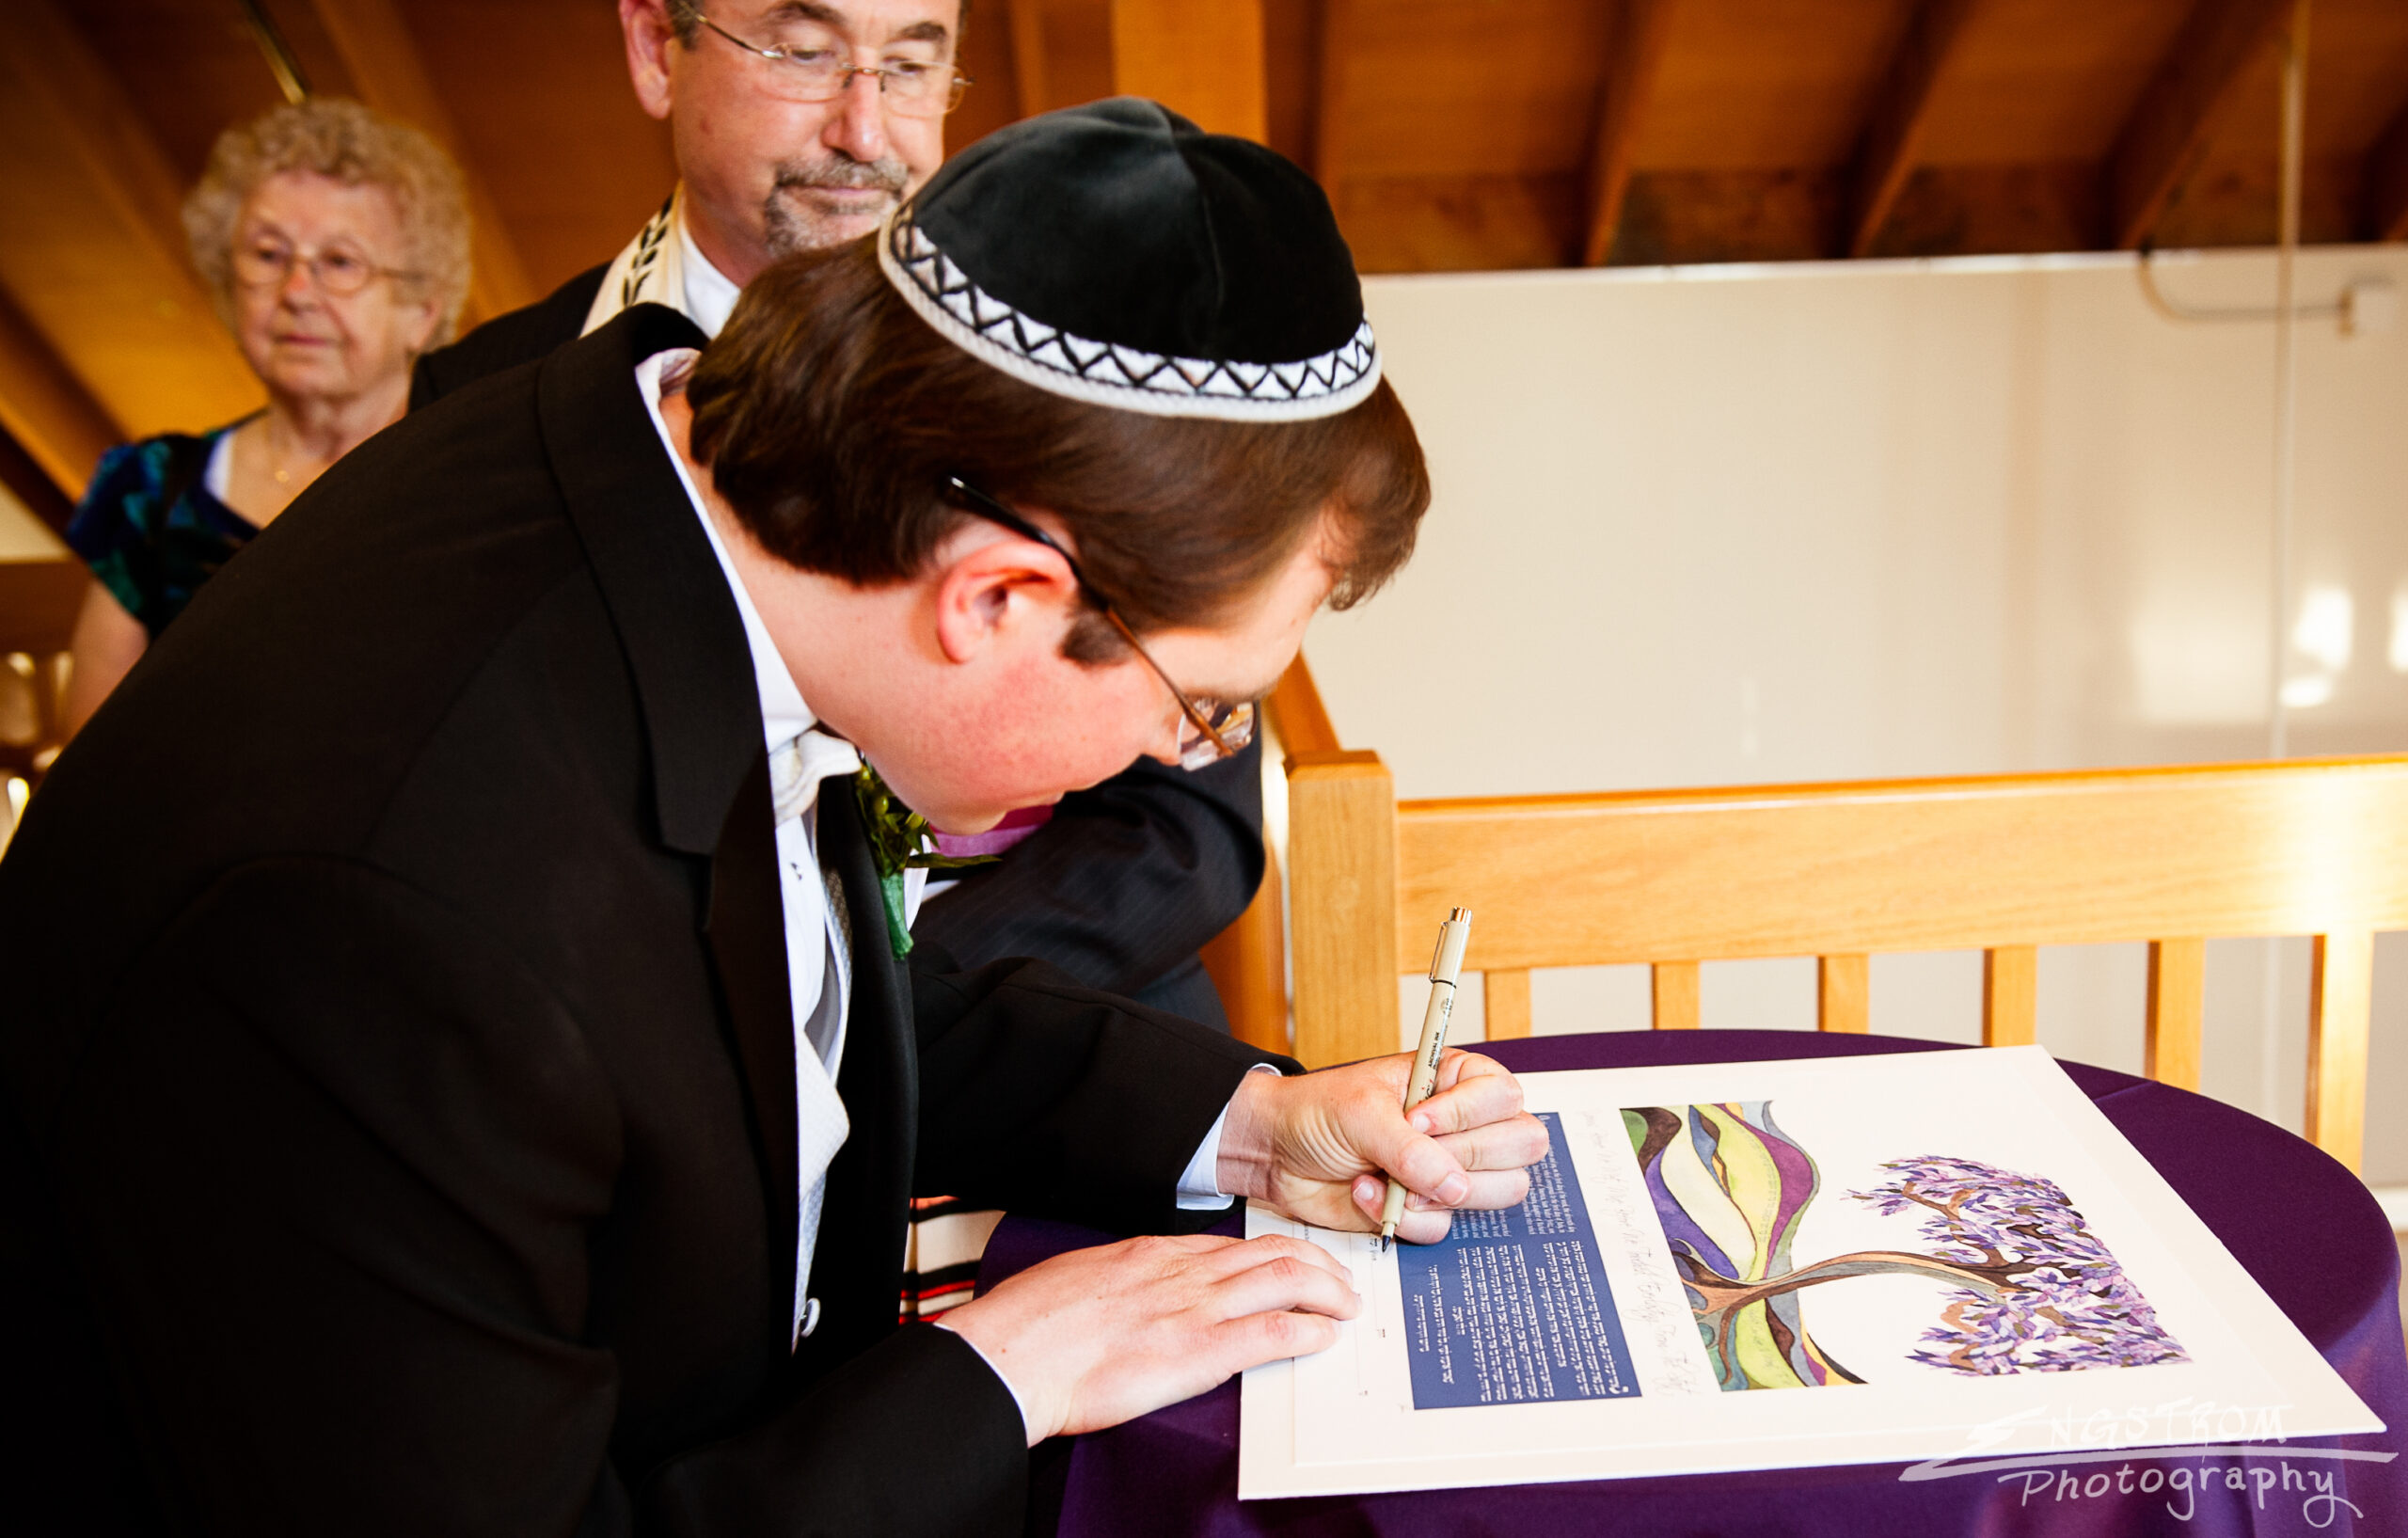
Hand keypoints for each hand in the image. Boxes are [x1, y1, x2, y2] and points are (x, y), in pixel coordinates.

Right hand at [940, 1231, 1359, 1444]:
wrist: (1013, 1355)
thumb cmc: (1034, 1323)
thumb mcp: (1085, 1277)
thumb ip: (1123, 1280)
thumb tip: (1137, 1291)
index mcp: (1153, 1254)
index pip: (1232, 1244)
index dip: (1276, 1251)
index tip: (1295, 1260)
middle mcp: (1181, 1274)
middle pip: (1270, 1254)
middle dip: (1316, 1264)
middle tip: (1339, 1278)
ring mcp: (1192, 1310)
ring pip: (1283, 1281)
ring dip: (1325, 1291)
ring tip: (1345, 1304)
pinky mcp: (1196, 1354)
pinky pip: (1269, 1333)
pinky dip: (1306, 1332)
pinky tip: (1323, 1337)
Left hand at [1216, 1050, 1549, 1244]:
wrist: (1276, 1152)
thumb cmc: (1317, 1111)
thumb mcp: (1362, 1115)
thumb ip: (1411, 1150)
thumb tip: (1456, 1186)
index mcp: (1454, 1080)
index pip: (1505, 1096)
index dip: (1469, 1113)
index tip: (1419, 1121)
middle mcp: (1464, 1124)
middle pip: (1521, 1146)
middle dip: (1465, 1156)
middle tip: (1412, 1153)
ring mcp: (1449, 1169)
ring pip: (1498, 1192)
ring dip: (1436, 1192)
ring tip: (1386, 1177)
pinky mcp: (1427, 1208)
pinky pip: (1444, 1226)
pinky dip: (1402, 1218)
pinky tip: (1365, 1193)